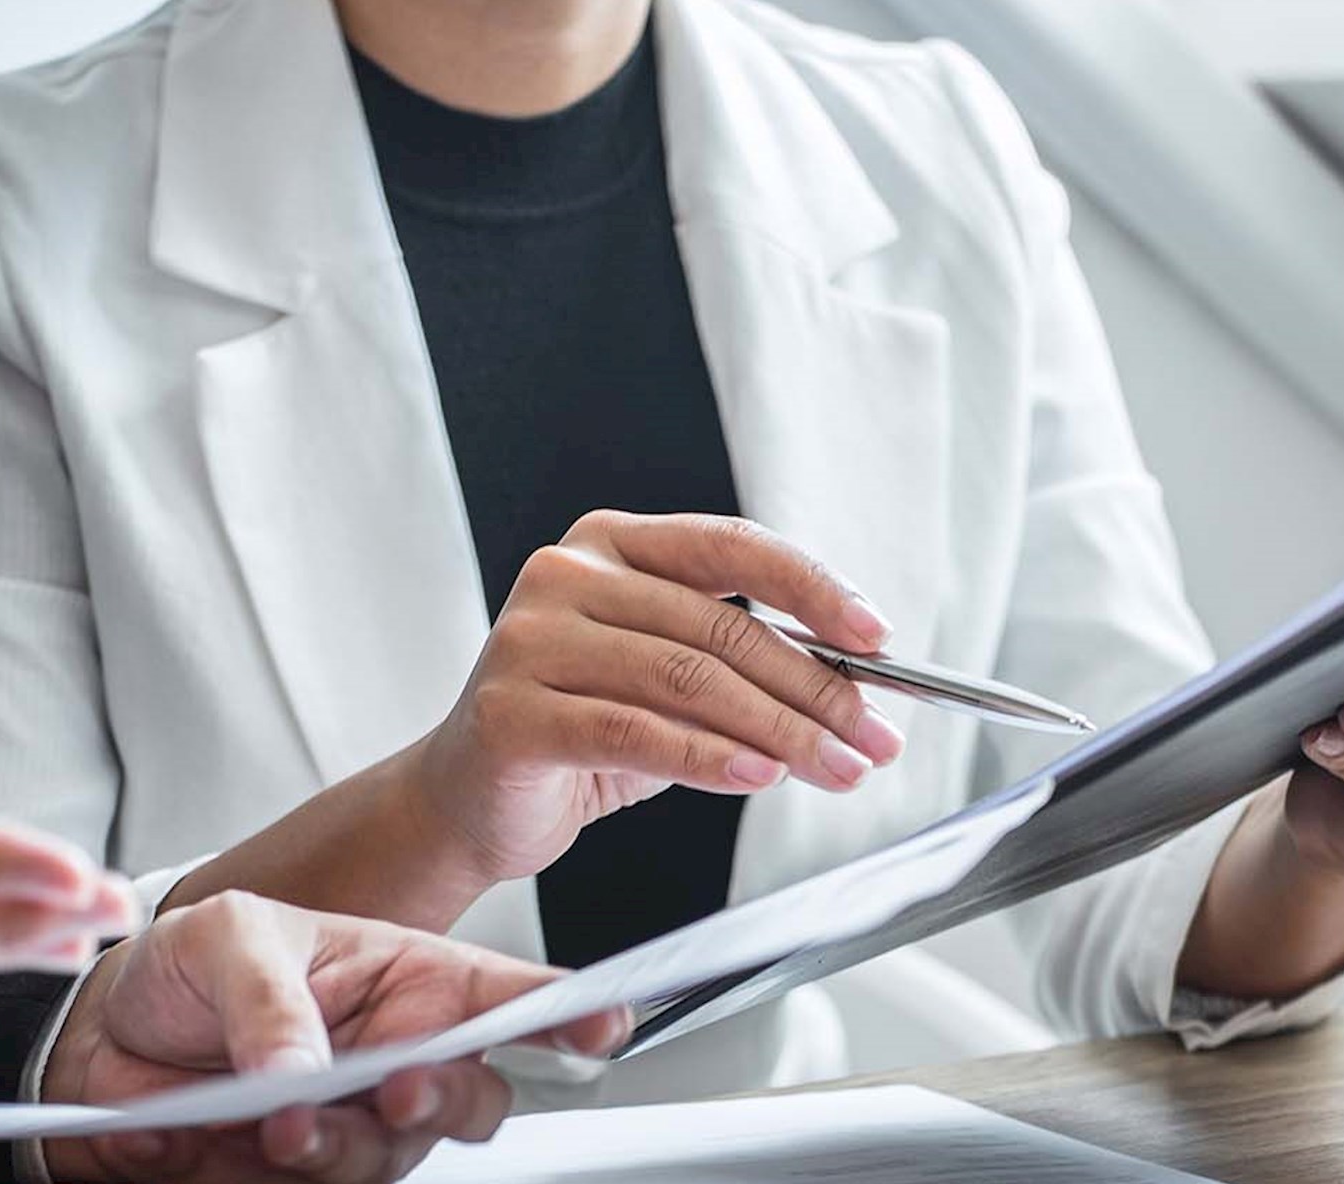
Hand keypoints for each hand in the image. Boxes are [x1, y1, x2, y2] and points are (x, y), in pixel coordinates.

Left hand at [40, 892, 630, 1182]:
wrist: (106, 1038)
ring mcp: (356, 1128)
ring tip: (267, 1120)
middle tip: (392, 1084)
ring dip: (333, 1149)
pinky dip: (239, 1174)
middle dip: (441, 1098)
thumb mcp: (225, 937)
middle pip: (473, 1101)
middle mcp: (400, 1059)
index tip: (599, 1023)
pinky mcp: (301, 1179)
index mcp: (410, 980)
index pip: (510, 996)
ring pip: (389, 1162)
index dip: (570, 1011)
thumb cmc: (190, 967)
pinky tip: (195, 1133)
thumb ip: (270, 997)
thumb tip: (302, 1066)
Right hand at [400, 511, 906, 883]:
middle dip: (815, 690)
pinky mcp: (512, 711)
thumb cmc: (580, 733)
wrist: (467, 800)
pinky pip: (635, 731)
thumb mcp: (670, 684)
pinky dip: (708, 758)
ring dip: (780, 733)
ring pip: (687, 680)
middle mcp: (566, 575)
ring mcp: (531, 639)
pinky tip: (759, 777)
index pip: (732, 546)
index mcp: (611, 544)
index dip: (813, 588)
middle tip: (871, 739)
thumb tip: (854, 692)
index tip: (876, 636)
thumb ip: (741, 669)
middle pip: (720, 626)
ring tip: (835, 769)